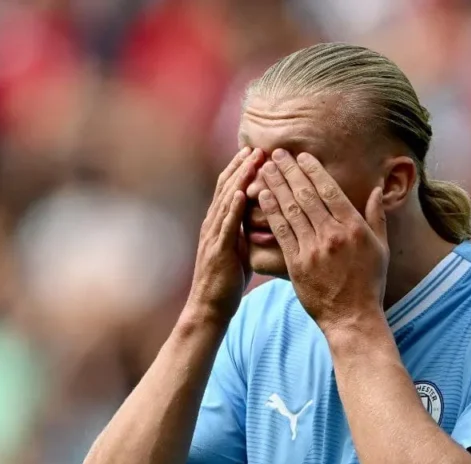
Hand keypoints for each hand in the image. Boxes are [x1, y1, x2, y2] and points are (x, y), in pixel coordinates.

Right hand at [185, 147, 261, 323]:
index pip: (230, 189)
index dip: (242, 169)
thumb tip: (261, 220)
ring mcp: (213, 236)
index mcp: (218, 223)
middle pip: (227, 188)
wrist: (209, 308)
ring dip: (240, 179)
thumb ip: (244, 232)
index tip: (258, 153)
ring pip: (227, 200)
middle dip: (243, 166)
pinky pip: (226, 225)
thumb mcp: (238, 251)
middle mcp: (212, 224)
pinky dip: (234, 207)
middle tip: (259, 147)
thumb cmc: (226, 282)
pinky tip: (243, 193)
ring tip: (253, 161)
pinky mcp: (218, 250)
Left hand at [259, 149, 388, 333]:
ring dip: (276, 186)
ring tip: (264, 170)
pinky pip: (281, 233)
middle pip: (307, 195)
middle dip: (289, 172)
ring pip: (291, 210)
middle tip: (276, 154)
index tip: (300, 156)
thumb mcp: (380, 248)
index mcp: (354, 227)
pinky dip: (271, 212)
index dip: (313, 171)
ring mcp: (313, 249)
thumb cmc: (368, 283)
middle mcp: (333, 234)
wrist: (352, 318)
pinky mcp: (297, 264)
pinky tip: (262, 197)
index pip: (330, 190)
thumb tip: (374, 189)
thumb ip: (376, 216)